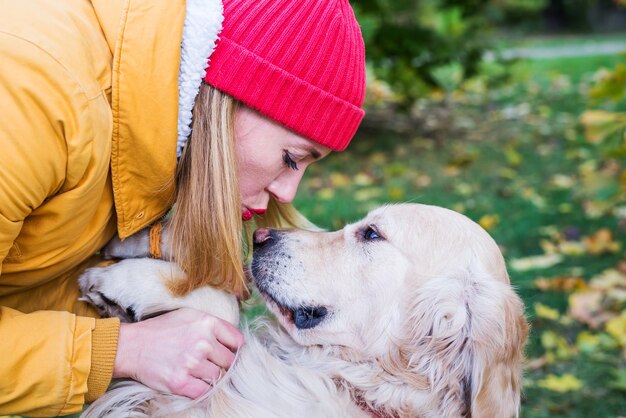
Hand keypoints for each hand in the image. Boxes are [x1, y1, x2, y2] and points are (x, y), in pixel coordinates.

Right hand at [113, 308, 243, 398]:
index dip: (233, 349)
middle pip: (230, 361)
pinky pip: (205, 391)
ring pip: (218, 377)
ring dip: (211, 377)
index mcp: (206, 323)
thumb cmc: (161, 330)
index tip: (226, 352)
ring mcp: (191, 362)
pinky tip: (193, 382)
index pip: (237, 341)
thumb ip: (213, 325)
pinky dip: (201, 389)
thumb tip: (234, 340)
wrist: (132, 346)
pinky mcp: (180, 381)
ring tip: (198, 372)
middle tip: (209, 363)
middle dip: (222, 364)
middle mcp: (202, 342)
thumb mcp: (189, 316)